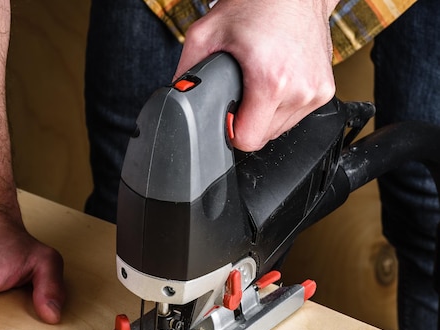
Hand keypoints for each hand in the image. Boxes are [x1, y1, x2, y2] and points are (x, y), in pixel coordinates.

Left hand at [175, 0, 337, 150]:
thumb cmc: (255, 5)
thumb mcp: (205, 34)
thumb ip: (187, 72)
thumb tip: (179, 98)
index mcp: (271, 80)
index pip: (247, 140)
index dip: (230, 131)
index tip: (226, 115)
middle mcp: (300, 90)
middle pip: (263, 138)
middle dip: (246, 121)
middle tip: (241, 90)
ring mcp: (317, 92)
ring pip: (279, 130)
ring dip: (265, 115)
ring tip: (260, 83)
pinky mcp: (325, 90)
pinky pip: (295, 116)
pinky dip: (282, 106)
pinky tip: (276, 81)